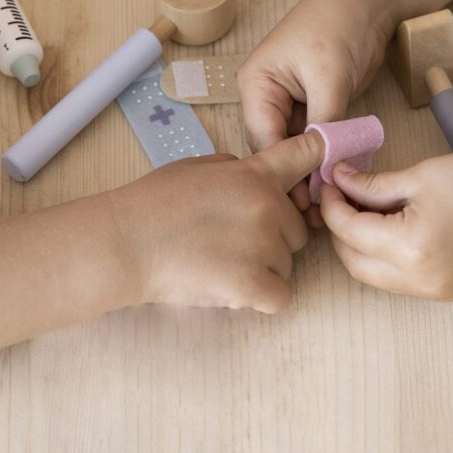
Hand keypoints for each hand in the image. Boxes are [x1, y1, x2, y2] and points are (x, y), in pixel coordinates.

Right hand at [109, 132, 325, 312]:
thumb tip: (258, 178)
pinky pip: (280, 296)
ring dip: (263, 268)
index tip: (326, 162)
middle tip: (228, 240)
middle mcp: (268, 206)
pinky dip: (260, 297)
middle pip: (298, 229)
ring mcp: (263, 245)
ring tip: (218, 262)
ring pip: (287, 264)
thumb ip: (236, 170)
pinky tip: (231, 286)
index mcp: (254, 174)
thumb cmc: (152, 204)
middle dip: (273, 237)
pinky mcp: (253, 284)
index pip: (307, 154)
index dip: (320, 156)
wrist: (125, 243)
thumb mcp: (196, 167)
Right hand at [238, 0, 393, 223]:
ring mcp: (289, 102)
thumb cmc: (338, 23)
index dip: (283, 171)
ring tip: (324, 204)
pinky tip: (334, 180)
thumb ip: (323, 124)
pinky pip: (314, 139)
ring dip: (310, 171)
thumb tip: (322, 169)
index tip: (302, 202)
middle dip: (294, 177)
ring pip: (295, 147)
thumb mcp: (329, 76)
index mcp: (256, 84)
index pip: (264, 137)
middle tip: (314, 213)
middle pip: (275, 147)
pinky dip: (324, 157)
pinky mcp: (313, 105)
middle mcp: (266, 95)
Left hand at [319, 146, 452, 299]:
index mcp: (410, 249)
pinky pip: (400, 280)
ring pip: (375, 276)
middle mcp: (420, 281)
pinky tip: (387, 227)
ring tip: (362, 209)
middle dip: (340, 230)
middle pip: (354, 263)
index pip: (350, 231)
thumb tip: (340, 181)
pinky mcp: (448, 292)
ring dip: (360, 247)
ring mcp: (436, 292)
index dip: (333, 205)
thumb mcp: (422, 175)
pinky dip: (385, 257)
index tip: (330, 181)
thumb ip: (373, 185)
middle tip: (340, 196)